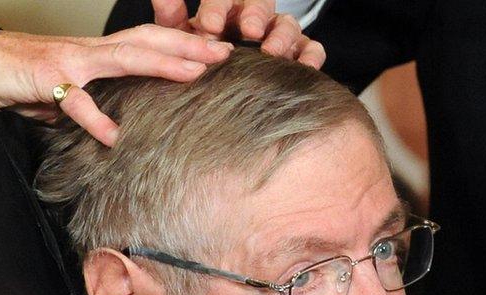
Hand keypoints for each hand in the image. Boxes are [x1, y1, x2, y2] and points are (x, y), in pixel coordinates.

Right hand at [0, 26, 231, 146]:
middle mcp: (92, 51)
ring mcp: (71, 62)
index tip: (220, 49)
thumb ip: (108, 97)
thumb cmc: (30, 77)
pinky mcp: (46, 80)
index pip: (150, 40)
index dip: (185, 41)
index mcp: (102, 51)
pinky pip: (75, 102)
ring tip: (194, 73)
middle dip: (188, 45)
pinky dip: (95, 118)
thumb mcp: (79, 86)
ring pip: (123, 57)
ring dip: (161, 64)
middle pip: (147, 41)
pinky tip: (114, 135)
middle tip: (223, 53)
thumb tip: (133, 121)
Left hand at [152, 0, 325, 67]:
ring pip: (288, 25)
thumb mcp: (184, 39)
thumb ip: (172, 18)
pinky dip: (311, 56)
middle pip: (261, 6)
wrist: (227, 94)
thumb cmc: (204, 61)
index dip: (218, 9)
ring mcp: (280, 36)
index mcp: (226, 10)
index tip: (210, 25)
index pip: (224, 0)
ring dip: (281, 37)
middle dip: (255, 15)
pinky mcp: (300, 54)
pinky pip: (313, 49)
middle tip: (249, 30)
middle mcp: (256, 19)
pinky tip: (303, 67)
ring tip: (271, 53)